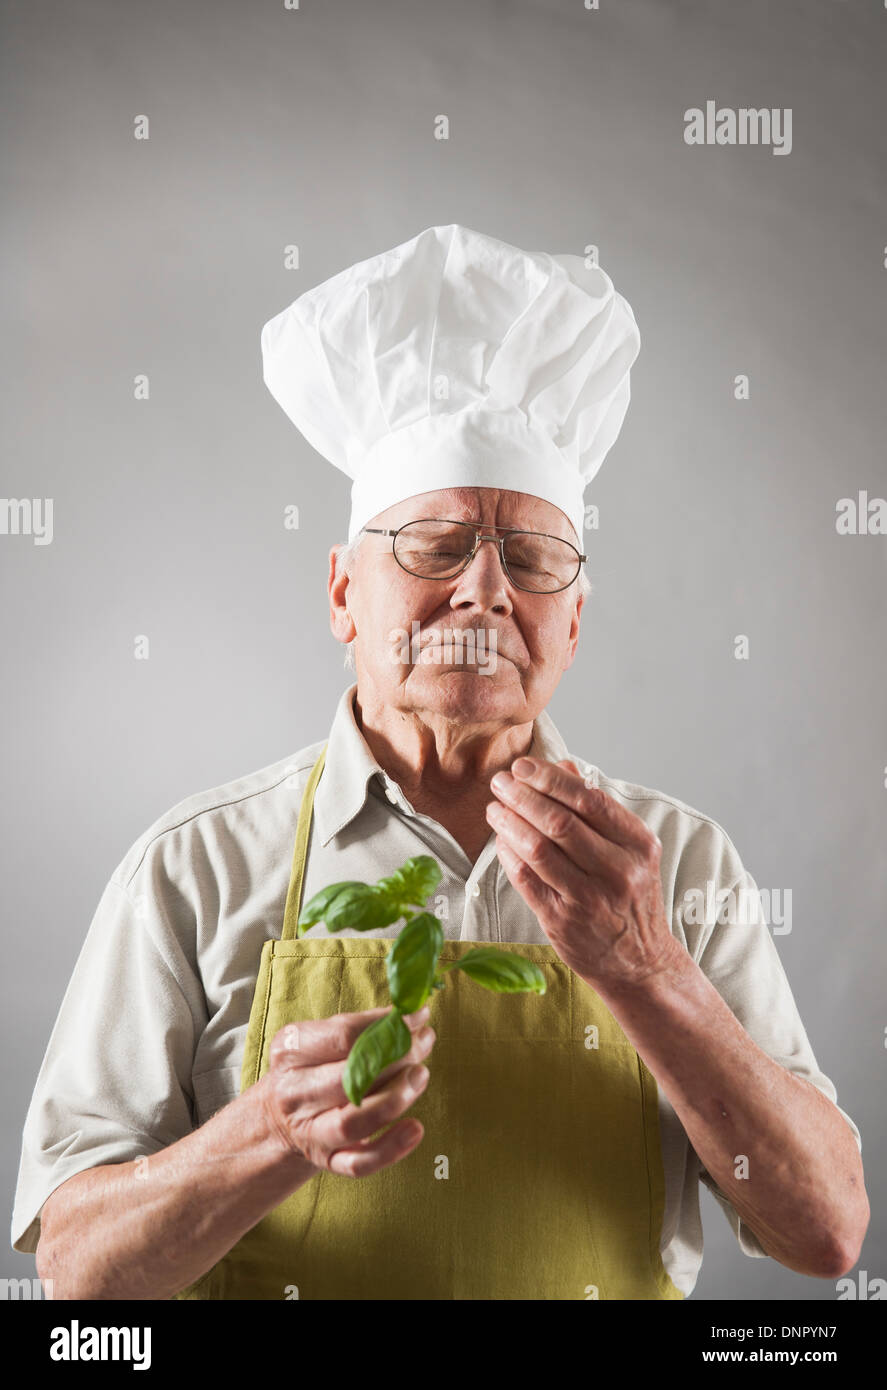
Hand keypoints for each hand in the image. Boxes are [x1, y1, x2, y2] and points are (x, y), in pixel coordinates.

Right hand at [258, 1005, 435, 1176]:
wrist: (280, 1118)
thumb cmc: (314, 1067)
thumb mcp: (323, 1038)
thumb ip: (364, 1025)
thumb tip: (414, 1015)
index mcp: (291, 1052)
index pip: (342, 1036)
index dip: (386, 1025)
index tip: (418, 1015)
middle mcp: (294, 1093)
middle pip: (347, 1079)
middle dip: (394, 1060)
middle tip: (423, 1044)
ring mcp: (308, 1131)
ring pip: (352, 1123)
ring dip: (394, 1100)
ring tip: (421, 1076)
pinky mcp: (327, 1161)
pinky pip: (359, 1163)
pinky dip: (390, 1148)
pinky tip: (416, 1129)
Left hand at [486, 757, 682, 991]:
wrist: (640, 962)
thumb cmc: (630, 898)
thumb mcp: (630, 850)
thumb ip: (597, 809)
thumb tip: (563, 766)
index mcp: (639, 844)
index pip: (589, 798)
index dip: (550, 778)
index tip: (523, 766)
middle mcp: (618, 871)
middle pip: (559, 821)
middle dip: (522, 795)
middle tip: (500, 782)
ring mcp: (589, 899)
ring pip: (538, 849)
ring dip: (509, 822)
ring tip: (494, 808)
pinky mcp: (562, 921)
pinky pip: (526, 879)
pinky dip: (508, 854)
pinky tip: (500, 840)